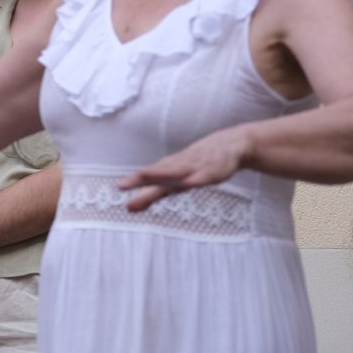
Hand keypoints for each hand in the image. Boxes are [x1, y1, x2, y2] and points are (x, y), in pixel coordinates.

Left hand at [117, 126, 251, 210]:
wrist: (232, 145)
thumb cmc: (198, 162)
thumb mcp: (175, 178)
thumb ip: (154, 193)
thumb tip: (129, 207)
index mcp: (171, 167)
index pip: (152, 174)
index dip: (136, 180)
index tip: (120, 187)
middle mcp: (182, 164)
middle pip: (161, 171)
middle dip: (144, 176)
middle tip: (124, 183)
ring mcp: (198, 165)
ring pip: (179, 170)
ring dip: (164, 173)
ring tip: (147, 176)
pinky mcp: (215, 170)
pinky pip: (206, 175)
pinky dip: (197, 178)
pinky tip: (189, 182)